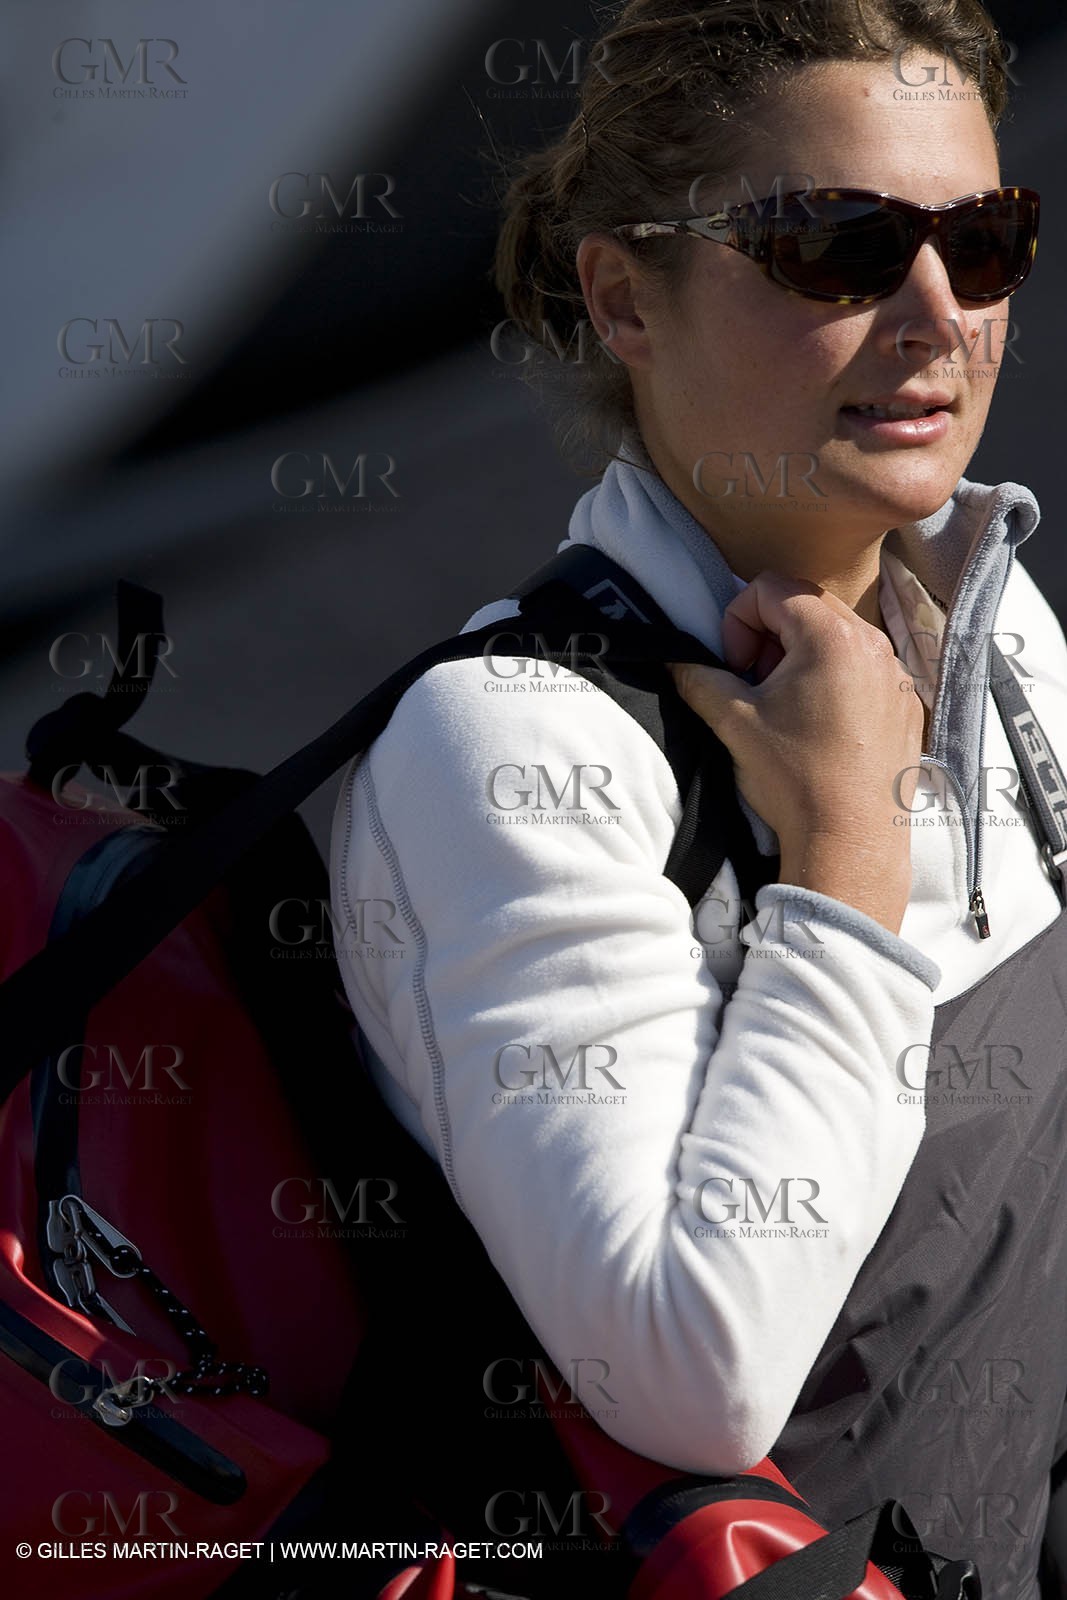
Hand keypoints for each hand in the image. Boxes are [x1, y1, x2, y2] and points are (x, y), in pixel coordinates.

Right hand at [668, 572, 922, 932]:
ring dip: (800, 659)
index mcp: (830, 636)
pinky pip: (865, 669)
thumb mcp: (732, 723)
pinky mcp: (907, 705)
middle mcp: (872, 644)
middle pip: (806, 605)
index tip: (734, 667)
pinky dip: (834, 682)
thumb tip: (677, 661)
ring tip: (785, 710)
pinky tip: (818, 729)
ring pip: (836, 636)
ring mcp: (896, 675)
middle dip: (769, 637)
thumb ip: (699, 678)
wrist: (849, 842)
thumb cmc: (794, 779)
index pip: (770, 588)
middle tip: (755, 686)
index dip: (737, 621)